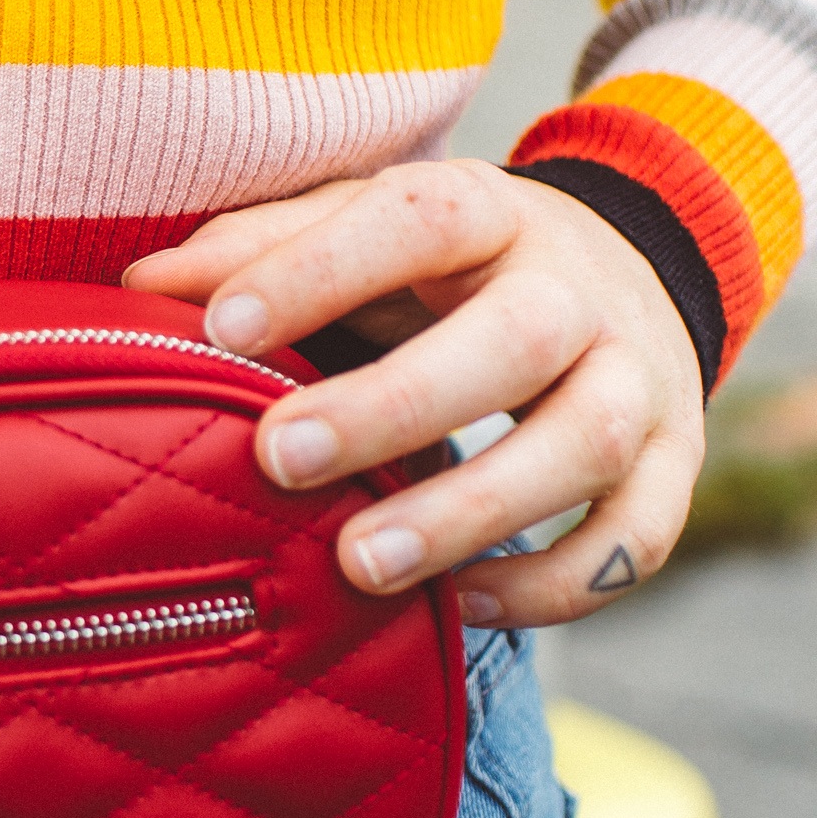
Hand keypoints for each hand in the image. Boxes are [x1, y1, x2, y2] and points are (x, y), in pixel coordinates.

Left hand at [123, 159, 706, 625]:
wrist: (617, 279)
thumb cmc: (444, 269)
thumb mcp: (365, 230)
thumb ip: (260, 248)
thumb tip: (141, 285)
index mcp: (490, 213)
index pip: (418, 217)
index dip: (319, 268)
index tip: (218, 328)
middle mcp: (580, 291)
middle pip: (515, 339)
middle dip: (395, 405)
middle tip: (280, 457)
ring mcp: (641, 380)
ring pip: (588, 444)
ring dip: (474, 511)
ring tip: (362, 564)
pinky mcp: (676, 466)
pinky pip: (631, 541)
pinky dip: (550, 586)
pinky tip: (457, 604)